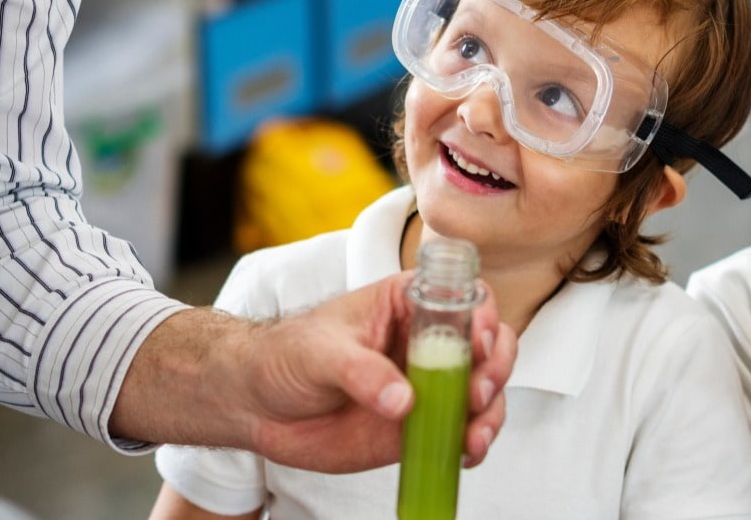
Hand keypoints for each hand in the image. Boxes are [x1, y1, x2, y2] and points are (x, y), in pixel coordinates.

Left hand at [238, 272, 516, 472]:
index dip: (483, 317)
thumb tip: (403, 400)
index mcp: (407, 304)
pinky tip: (464, 452)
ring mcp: (427, 385)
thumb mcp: (319, 352)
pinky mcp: (419, 425)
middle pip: (488, 347)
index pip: (463, 298)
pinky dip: (471, 444)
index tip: (478, 344)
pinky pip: (459, 432)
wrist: (256, 404)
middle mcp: (426, 343)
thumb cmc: (284, 356)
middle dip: (495, 370)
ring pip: (483, 394)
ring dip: (490, 414)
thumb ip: (360, 371)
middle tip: (476, 394)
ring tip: (473, 436)